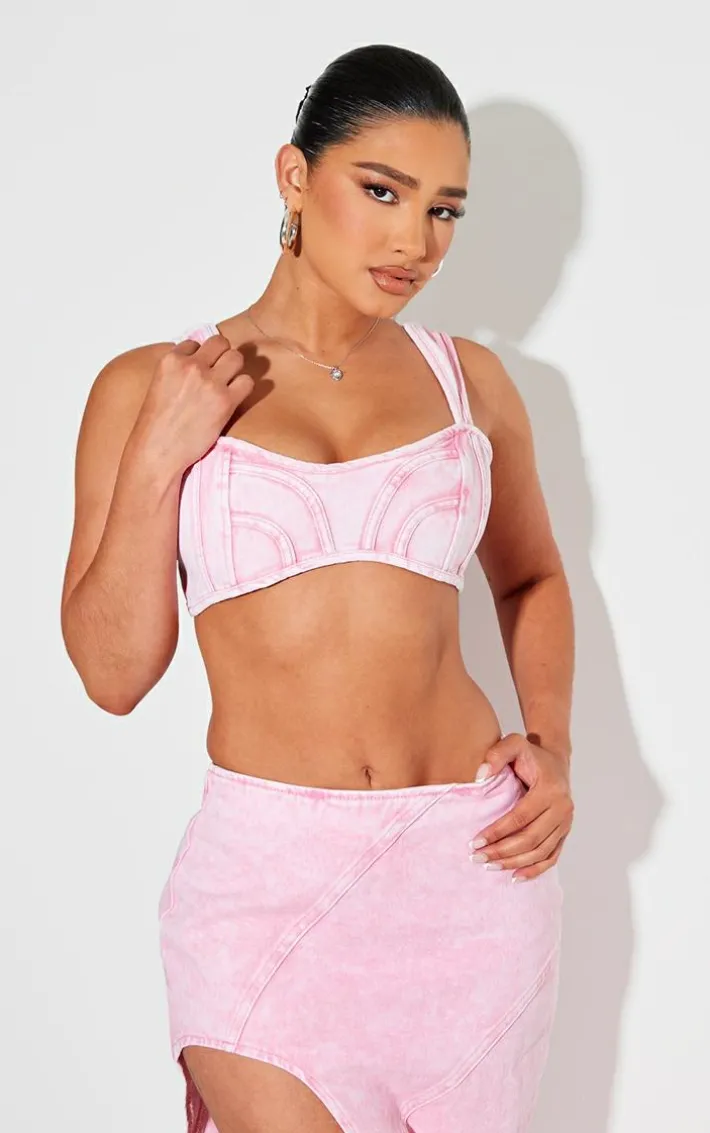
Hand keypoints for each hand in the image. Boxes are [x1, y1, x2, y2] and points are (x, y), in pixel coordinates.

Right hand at [130, 333, 253, 475]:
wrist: (158, 452)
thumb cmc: (156, 426)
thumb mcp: (160, 386)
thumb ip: (178, 371)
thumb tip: (198, 364)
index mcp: (171, 360)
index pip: (195, 344)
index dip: (200, 358)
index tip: (199, 372)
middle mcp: (191, 367)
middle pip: (220, 343)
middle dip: (221, 356)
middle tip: (219, 374)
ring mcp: (210, 383)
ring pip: (236, 357)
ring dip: (235, 370)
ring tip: (228, 385)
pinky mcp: (225, 401)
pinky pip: (247, 382)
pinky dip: (243, 388)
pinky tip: (234, 399)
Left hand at [469, 732, 572, 881]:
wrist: (555, 759)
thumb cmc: (530, 754)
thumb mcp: (513, 743)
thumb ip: (496, 754)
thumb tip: (479, 777)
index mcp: (550, 790)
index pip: (520, 817)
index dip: (497, 832)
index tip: (475, 841)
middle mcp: (562, 809)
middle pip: (530, 839)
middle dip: (502, 851)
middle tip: (477, 857)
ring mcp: (566, 823)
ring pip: (540, 851)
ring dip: (514, 862)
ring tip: (489, 866)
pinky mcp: (565, 832)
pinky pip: (552, 857)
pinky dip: (535, 869)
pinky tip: (516, 876)